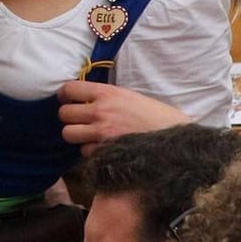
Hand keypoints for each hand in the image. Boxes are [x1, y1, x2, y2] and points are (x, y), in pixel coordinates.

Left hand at [57, 80, 190, 153]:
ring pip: (69, 134)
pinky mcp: (105, 152)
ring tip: (88, 136)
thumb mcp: (132, 97)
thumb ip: (108, 98)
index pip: (70, 89)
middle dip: (69, 118)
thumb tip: (87, 100)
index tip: (67, 99)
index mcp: (108, 93)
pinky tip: (103, 149)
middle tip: (79, 120)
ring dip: (76, 136)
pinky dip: (91, 151)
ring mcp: (102, 133)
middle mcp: (101, 111)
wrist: (176, 140)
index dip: (65, 95)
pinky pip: (85, 152)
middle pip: (64, 114)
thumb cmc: (157, 117)